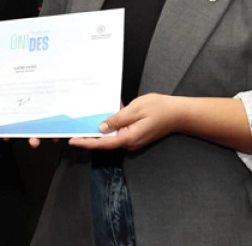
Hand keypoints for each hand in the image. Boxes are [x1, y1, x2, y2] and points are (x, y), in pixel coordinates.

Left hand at [66, 93, 180, 151]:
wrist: (178, 114)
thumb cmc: (159, 109)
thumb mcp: (136, 109)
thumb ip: (117, 119)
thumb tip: (101, 127)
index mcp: (128, 138)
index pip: (102, 142)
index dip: (86, 141)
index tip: (72, 140)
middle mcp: (129, 142)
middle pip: (106, 140)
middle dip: (92, 133)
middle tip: (77, 125)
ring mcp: (133, 140)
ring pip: (113, 135)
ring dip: (104, 126)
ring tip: (91, 116)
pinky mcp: (136, 135)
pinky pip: (120, 131)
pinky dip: (114, 123)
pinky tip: (112, 111)